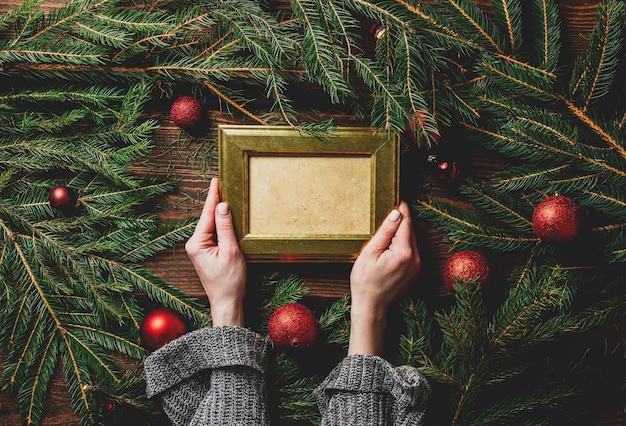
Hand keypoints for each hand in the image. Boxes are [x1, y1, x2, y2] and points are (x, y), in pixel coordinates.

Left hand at [185, 178, 246, 326]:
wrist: (227, 302)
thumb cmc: (229, 281)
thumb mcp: (231, 251)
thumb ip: (226, 227)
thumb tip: (222, 206)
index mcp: (197, 243)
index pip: (207, 214)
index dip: (213, 196)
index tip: (216, 180)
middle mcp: (195, 244)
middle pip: (208, 218)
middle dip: (216, 202)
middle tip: (223, 183)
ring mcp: (200, 249)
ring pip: (212, 225)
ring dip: (220, 213)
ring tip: (226, 195)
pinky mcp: (206, 253)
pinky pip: (214, 234)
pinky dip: (222, 225)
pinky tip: (227, 216)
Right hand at [348, 201, 420, 355]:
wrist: (371, 308)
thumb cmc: (365, 282)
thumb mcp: (370, 253)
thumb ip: (385, 232)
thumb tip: (396, 214)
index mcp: (404, 252)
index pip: (406, 223)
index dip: (402, 210)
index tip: (398, 198)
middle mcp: (415, 259)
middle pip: (410, 231)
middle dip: (402, 220)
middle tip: (391, 207)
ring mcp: (417, 266)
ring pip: (411, 241)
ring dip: (402, 232)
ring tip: (389, 224)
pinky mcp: (414, 272)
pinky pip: (411, 251)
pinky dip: (403, 243)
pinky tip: (391, 242)